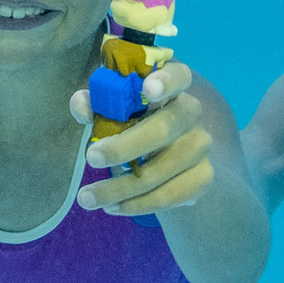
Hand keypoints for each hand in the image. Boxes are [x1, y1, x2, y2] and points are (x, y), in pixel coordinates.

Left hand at [68, 62, 213, 217]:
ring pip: (160, 170)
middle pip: (164, 128)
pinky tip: (113, 207)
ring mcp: (201, 145)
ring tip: (87, 198)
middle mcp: (191, 111)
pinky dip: (137, 205)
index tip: (147, 88)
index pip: (178, 75)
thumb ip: (96, 103)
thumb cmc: (132, 119)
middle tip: (90, 158)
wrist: (165, 155)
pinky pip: (169, 196)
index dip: (166, 80)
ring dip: (120, 187)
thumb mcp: (112, 108)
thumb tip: (80, 104)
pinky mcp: (203, 176)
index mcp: (171, 84)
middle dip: (124, 146)